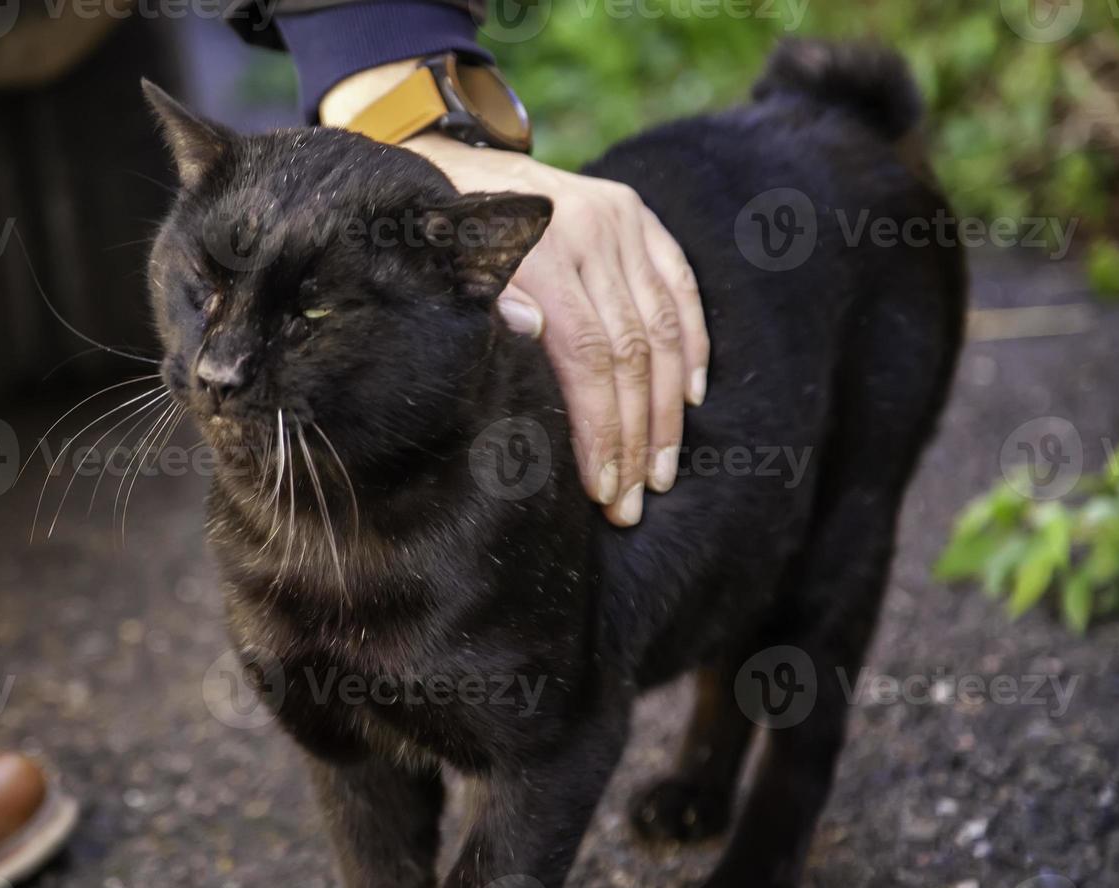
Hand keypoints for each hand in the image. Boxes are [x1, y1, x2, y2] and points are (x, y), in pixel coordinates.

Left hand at [321, 61, 709, 526]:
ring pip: (664, 329)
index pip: (587, 357)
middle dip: (636, 438)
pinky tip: (690, 399)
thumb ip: (473, 297)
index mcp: (537, 248)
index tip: (602, 488)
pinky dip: (692, 345)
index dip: (601, 428)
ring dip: (667, 411)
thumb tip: (528, 331)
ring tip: (661, 473)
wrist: (439, 153)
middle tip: (632, 502)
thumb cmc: (426, 233)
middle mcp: (589, 228)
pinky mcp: (636, 215)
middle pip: (631, 353)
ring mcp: (619, 218)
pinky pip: (680, 286)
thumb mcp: (430, 264)